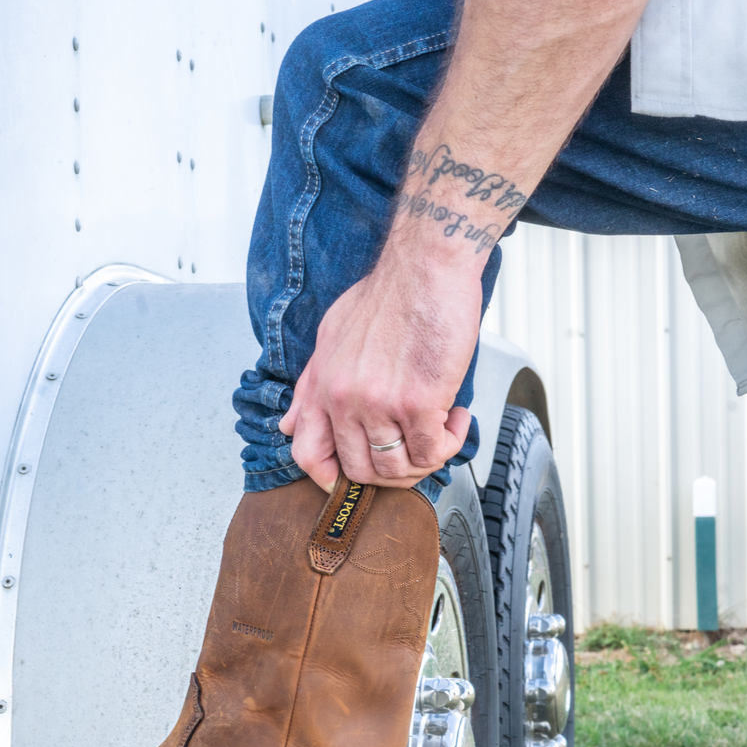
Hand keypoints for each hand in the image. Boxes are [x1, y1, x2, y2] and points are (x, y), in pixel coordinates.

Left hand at [279, 244, 481, 493]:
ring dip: (426, 459)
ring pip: (398, 468)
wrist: (426, 265)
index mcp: (323, 386)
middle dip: (393, 473)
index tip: (353, 481)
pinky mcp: (419, 402)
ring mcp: (380, 404)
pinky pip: (434, 451)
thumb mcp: (331, 335)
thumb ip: (310, 386)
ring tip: (440, 430)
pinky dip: (451, 442)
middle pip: (360, 472)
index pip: (307, 455)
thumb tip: (290, 425)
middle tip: (416, 451)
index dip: (329, 479)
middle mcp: (345, 399)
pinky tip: (457, 417)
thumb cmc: (387, 294)